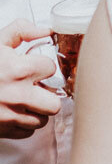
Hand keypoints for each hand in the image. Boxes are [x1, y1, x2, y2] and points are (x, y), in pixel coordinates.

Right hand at [0, 21, 62, 139]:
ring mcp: (10, 116)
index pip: (51, 69)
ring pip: (42, 120)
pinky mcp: (2, 130)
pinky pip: (26, 132)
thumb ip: (20, 31)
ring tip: (22, 101)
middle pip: (54, 103)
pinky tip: (12, 111)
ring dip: (35, 111)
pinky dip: (22, 123)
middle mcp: (18, 96)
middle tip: (34, 89)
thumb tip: (45, 31)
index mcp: (19, 70)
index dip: (41, 67)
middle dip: (46, 95)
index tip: (32, 68)